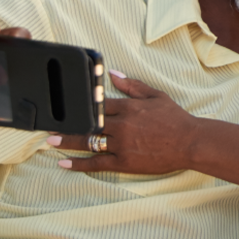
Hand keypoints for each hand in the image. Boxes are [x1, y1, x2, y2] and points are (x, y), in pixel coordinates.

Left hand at [49, 71, 197, 173]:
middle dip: (67, 124)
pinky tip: (65, 164)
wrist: (190, 142)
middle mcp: (121, 125)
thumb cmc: (175, 118)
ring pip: (88, 143)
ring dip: (68, 142)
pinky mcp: (124, 162)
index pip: (97, 104)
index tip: (64, 104)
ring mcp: (122, 145)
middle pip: (87, 124)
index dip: (79, 104)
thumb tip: (113, 74)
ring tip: (51, 142)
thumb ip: (132, 86)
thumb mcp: (155, 96)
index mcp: (128, 107)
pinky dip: (79, 164)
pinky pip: (97, 163)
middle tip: (48, 125)